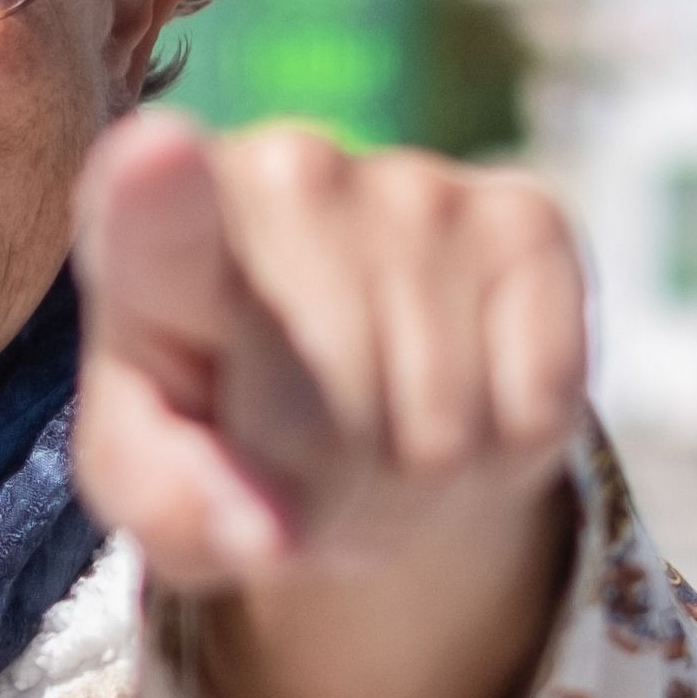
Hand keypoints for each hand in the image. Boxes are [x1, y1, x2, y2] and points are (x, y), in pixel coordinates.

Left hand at [73, 113, 585, 697]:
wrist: (355, 436)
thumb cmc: (233, 457)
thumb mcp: (161, 497)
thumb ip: (175, 504)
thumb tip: (260, 528)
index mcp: (155, 244)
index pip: (157, 222)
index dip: (166, 210)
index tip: (158, 169)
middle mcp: (282, 174)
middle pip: (334, 401)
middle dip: (333, 478)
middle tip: (320, 475)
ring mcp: (414, 184)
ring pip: (439, 403)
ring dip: (420, 466)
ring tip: (384, 443)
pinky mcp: (528, 212)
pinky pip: (541, 371)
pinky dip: (513, 430)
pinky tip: (467, 393)